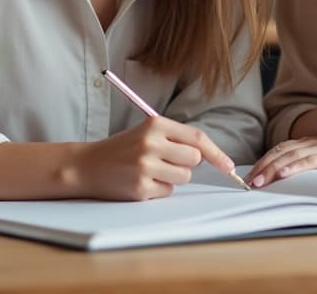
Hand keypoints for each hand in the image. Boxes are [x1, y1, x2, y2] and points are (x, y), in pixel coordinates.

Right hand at [70, 117, 235, 200]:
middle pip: (194, 159)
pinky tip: (142, 181)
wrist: (87, 165)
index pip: (197, 138)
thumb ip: (176, 139)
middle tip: (167, 161)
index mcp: (155, 124)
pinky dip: (159, 189)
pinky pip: (168, 192)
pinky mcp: (140, 187)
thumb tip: (209, 157)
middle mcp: (151, 143)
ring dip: (173, 178)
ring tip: (152, 171)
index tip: (229, 166)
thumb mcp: (147, 133)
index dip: (216, 154)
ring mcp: (145, 166)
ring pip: (184, 177)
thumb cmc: (123, 149)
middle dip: (187, 164)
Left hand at [245, 137, 316, 186]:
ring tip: (259, 182)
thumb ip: (309, 169)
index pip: (281, 149)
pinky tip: (283, 175)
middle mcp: (316, 142)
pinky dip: (295, 167)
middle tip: (248, 183)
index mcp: (312, 143)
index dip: (264, 161)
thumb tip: (281, 183)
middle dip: (263, 167)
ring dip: (273, 169)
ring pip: (292, 156)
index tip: (251, 176)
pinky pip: (311, 161)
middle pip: (282, 151)